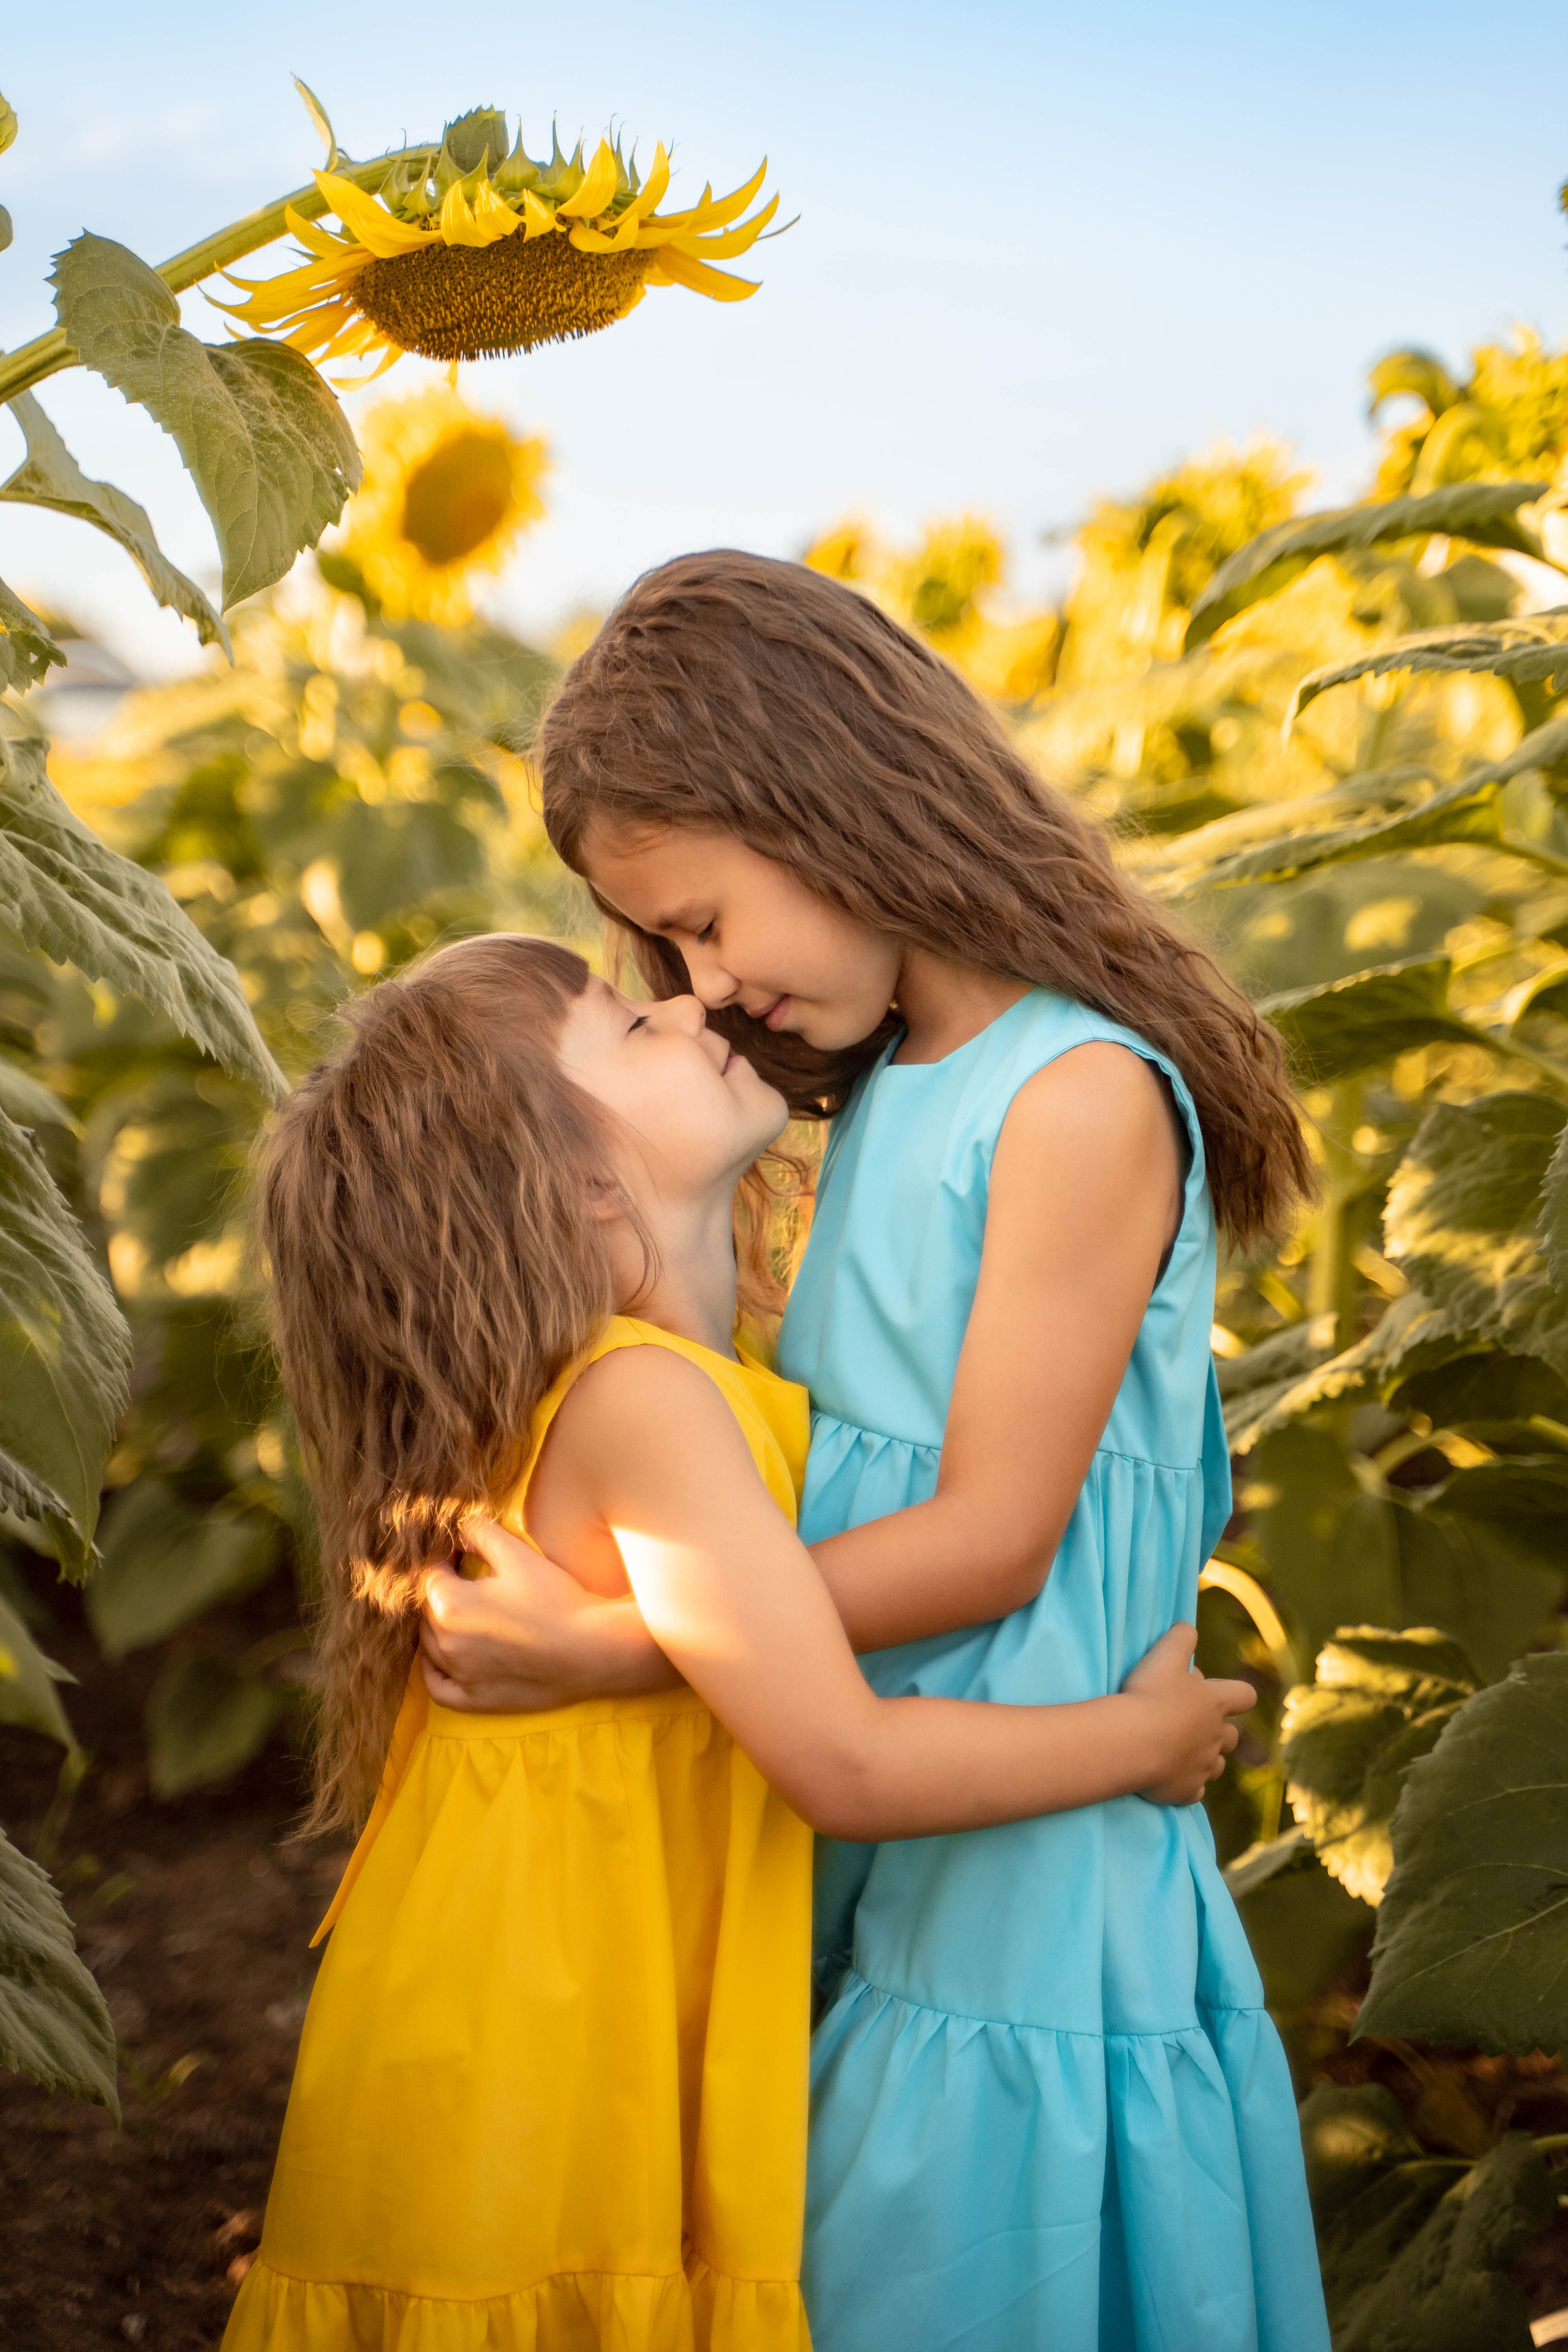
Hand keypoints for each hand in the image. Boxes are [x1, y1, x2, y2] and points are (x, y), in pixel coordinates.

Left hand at [421, 1518, 626, 1712]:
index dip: (446, 1557)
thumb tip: (459, 1528)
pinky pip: (438, 1686)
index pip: (429, 1572)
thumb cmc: (555, 1599)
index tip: (463, 1551)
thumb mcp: (517, 1553)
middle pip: (427, 1608)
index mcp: (449, 1604)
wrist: (592, 1651)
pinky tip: (442, 1658)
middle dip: (443, 1590)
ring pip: (430, 1644)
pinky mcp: (474, 1700)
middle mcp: (445, 1642)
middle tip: (470, 1579)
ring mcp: (458, 1674)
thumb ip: (479, 1532)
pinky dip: (433, 1671)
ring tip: (466, 1610)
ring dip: (440, 1624)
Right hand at [1120, 1623, 1253, 1806]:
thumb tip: (1188, 1626)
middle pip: (1231, 1737)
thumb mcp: (1164, 1654)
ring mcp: (1203, 1767)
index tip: (1226, 1694)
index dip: (1238, 1694)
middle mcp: (1215, 1736)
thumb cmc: (1151, 1694)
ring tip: (1181, 1752)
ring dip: (1205, 1759)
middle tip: (1192, 1725)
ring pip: (1216, 1766)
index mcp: (1214, 1703)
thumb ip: (1180, 1637)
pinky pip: (1194, 1792)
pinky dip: (1186, 1785)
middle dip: (1220, 1732)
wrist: (1135, 1741)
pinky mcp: (1186, 1791)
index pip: (1244, 1696)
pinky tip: (1170, 1779)